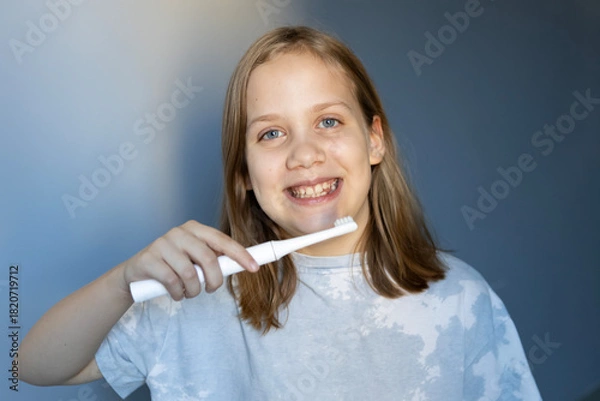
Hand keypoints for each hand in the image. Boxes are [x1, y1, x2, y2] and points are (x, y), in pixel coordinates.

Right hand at [118, 220, 258, 299]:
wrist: (137, 272)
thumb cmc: (173, 265)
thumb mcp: (195, 259)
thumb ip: (215, 259)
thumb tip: (244, 264)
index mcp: (195, 229)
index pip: (222, 240)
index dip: (240, 254)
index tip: (254, 268)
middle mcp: (179, 232)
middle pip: (208, 258)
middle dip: (214, 280)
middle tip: (212, 289)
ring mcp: (162, 244)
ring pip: (190, 273)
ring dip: (194, 290)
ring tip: (190, 292)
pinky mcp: (149, 259)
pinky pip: (172, 282)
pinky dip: (178, 293)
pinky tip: (177, 293)